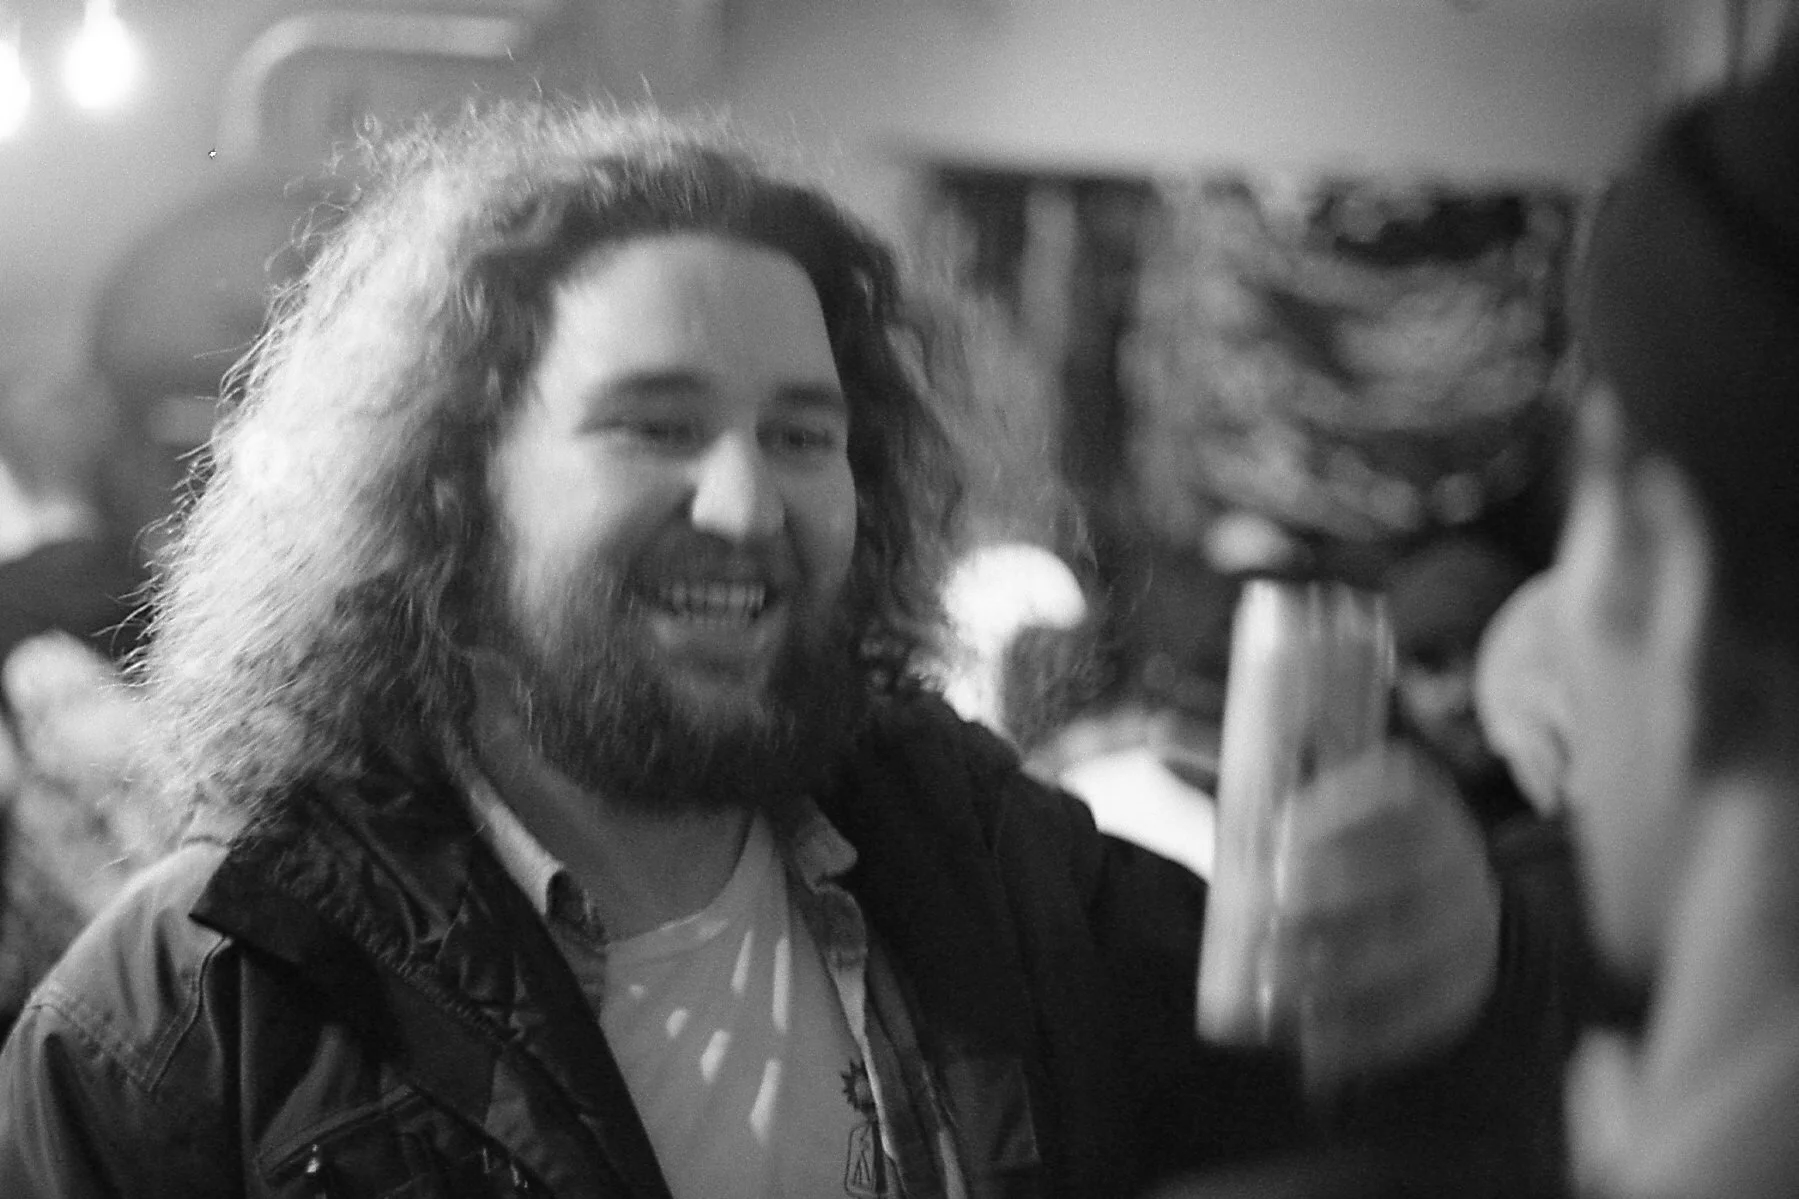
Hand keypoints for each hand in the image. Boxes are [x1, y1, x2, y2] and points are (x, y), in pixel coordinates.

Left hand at [1265, 741, 1500, 1091]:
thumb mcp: (1297, 798)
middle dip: (1322, 902)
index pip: (1393, 790)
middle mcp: (1455, 851)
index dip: (1337, 814)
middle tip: (1254, 925)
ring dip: (1337, 974)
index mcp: (1416, 794)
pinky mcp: (1467, 984)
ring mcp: (1468, 921)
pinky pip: (1424, 1013)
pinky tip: (1312, 1043)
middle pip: (1397, 875)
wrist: (1437, 901)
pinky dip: (1368, 1032)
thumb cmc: (1340, 839)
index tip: (1273, 840)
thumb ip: (1235, 769)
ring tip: (1270, 987)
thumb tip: (1155, 732)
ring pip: (1409, 950)